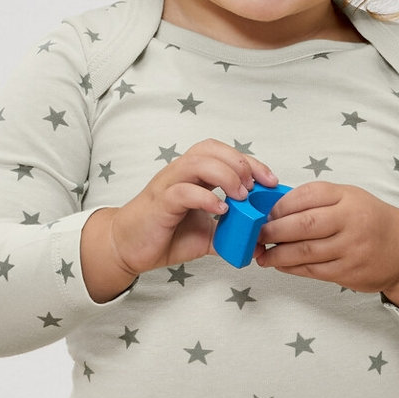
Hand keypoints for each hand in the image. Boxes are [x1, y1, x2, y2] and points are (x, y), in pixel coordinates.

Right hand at [79, 141, 275, 302]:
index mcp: (194, 176)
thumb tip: (258, 242)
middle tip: (255, 187)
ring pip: (198, 162)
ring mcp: (169, 185)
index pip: (224, 154)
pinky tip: (220, 209)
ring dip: (225, 175)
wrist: (127, 248)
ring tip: (240, 196)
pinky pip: (183, 191)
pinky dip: (205, 197)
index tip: (271, 181)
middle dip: (240, 163)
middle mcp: (181, 173)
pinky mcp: (160, 202)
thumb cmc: (163, 236)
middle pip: (212, 149)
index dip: (251, 162)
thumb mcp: (206, 235)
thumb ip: (230, 233)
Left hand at [258, 181, 398, 320]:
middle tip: (256, 236)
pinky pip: (312, 270)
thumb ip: (317, 200)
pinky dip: (291, 268)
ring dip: (277, 254)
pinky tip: (280, 264)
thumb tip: (274, 210)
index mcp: (348, 197)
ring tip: (262, 254)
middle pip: (302, 225)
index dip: (280, 206)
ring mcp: (350, 248)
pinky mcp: (348, 272)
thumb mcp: (349, 199)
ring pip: (304, 252)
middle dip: (272, 231)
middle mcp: (350, 221)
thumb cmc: (369, 220)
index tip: (264, 213)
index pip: (306, 196)